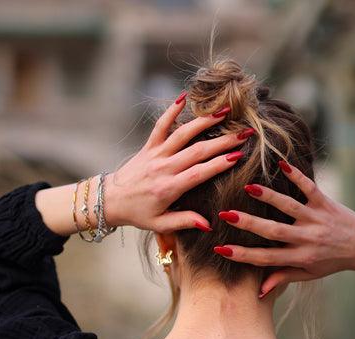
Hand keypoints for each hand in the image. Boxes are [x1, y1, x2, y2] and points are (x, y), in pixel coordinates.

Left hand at [104, 95, 253, 232]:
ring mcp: (156, 154)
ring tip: (224, 112)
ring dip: (204, 121)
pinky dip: (171, 110)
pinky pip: (160, 125)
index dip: (219, 164)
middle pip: (197, 151)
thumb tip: (209, 224)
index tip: (238, 156)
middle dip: (222, 141)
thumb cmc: (137, 214)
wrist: (110, 200)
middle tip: (243, 134)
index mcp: (168, 188)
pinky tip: (184, 97)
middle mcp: (163, 168)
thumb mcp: (160, 224)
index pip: (198, 173)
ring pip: (182, 134)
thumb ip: (185, 222)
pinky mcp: (148, 146)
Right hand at [214, 160, 354, 296]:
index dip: (244, 255)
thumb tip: (259, 292)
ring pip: (290, 207)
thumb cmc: (331, 262)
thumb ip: (283, 277)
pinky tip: (281, 164)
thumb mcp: (308, 274)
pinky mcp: (326, 202)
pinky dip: (297, 175)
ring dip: (269, 197)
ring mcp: (317, 219)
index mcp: (301, 258)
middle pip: (274, 231)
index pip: (267, 259)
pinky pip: (310, 188)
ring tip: (248, 188)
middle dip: (249, 224)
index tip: (221, 249)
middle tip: (225, 216)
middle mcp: (308, 239)